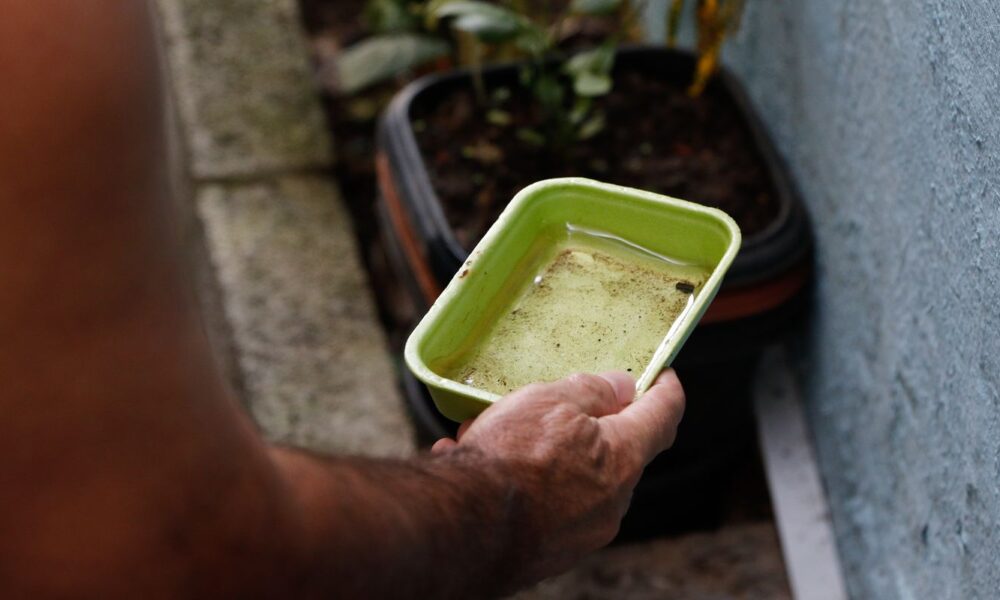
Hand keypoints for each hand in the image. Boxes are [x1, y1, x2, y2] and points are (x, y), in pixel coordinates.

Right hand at [431, 369, 684, 581]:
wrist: (465, 529)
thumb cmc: (510, 459)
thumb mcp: (550, 401)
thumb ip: (592, 390)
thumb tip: (621, 387)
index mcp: (623, 457)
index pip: (664, 415)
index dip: (666, 389)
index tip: (663, 375)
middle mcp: (613, 501)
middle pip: (616, 451)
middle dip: (588, 425)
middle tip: (554, 403)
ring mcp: (584, 532)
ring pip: (574, 478)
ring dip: (545, 454)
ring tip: (496, 435)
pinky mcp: (552, 552)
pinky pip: (545, 505)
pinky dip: (523, 485)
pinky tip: (481, 467)